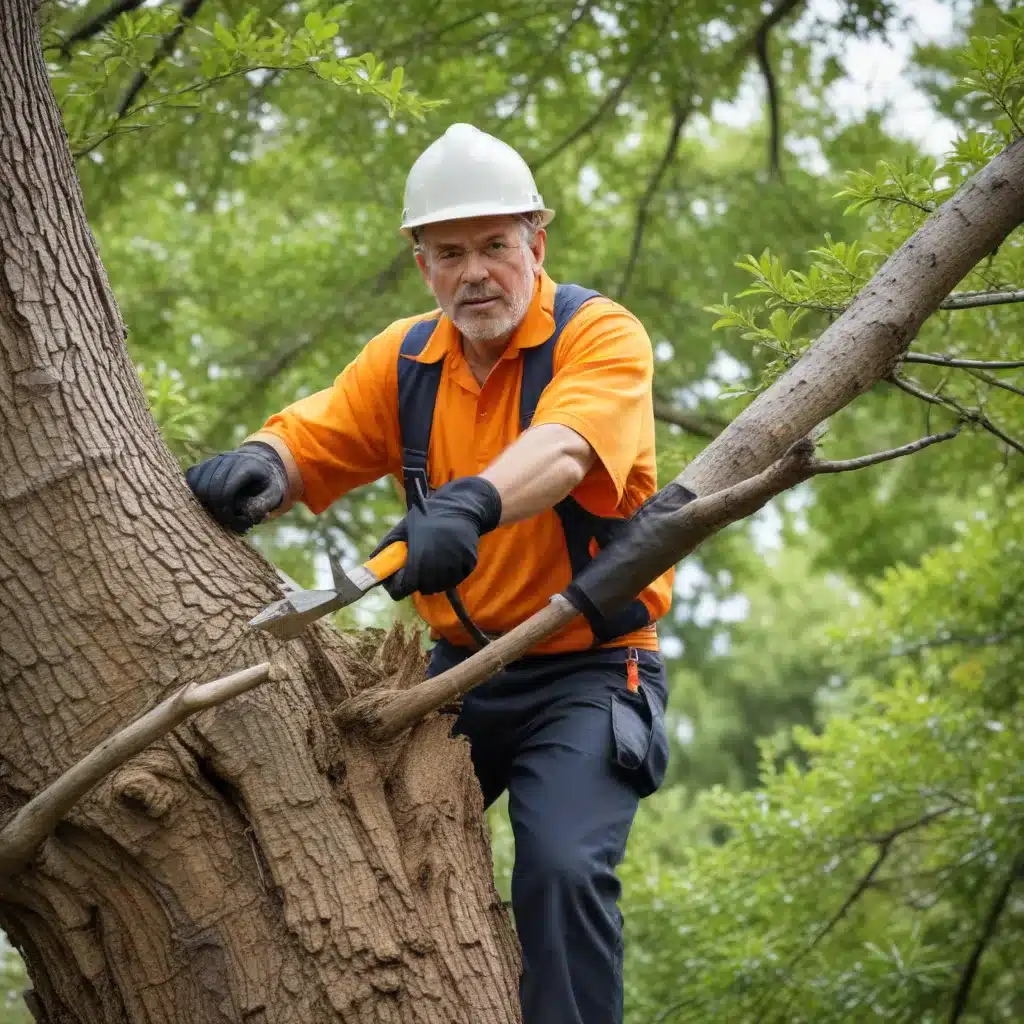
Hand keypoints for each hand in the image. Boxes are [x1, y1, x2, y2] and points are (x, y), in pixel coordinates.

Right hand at [185, 442, 288, 533]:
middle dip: (214, 509)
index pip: (225, 490)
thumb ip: (263, 505)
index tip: (232, 521)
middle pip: (207, 488)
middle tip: (226, 519)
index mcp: (246, 466)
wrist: (261, 465)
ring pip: (195, 484)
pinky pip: (190, 479)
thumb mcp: (275, 495)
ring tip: (219, 510)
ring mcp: (213, 460)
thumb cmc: (267, 484)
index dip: (225, 510)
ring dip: (203, 503)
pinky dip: (195, 494)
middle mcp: (227, 459)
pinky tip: (208, 502)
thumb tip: (246, 515)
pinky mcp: (203, 464)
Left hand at [374, 477, 501, 598]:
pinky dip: (448, 573)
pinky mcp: (468, 566)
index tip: (397, 574)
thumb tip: (371, 562)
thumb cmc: (427, 516)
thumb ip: (386, 546)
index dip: (397, 585)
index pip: (403, 588)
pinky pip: (454, 579)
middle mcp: (437, 566)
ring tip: (431, 557)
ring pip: (438, 585)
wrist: (460, 506)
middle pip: (421, 588)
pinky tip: (446, 556)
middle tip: (415, 563)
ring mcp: (455, 567)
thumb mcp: (403, 528)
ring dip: (432, 578)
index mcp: (418, 558)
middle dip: (415, 580)